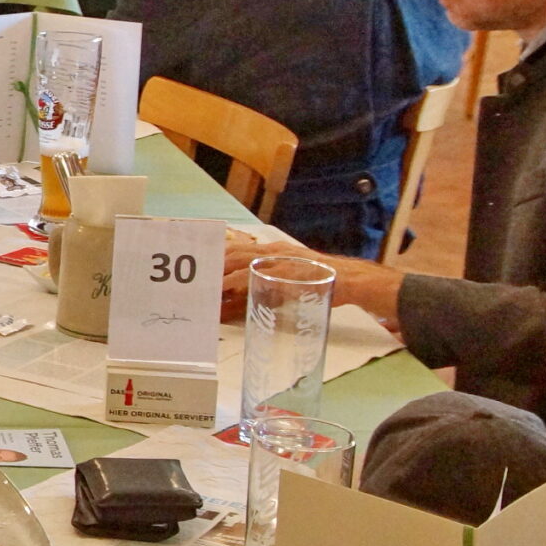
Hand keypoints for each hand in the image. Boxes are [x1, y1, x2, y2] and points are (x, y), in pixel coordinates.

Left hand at [218, 240, 403, 327]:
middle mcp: (274, 251)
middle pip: (234, 251)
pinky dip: (235, 281)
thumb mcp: (292, 278)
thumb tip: (249, 296)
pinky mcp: (283, 272)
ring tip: (202, 282)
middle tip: (194, 275)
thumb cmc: (322, 281)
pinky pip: (253, 275)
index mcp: (275, 250)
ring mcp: (278, 260)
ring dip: (219, 271)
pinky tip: (224, 287)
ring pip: (239, 260)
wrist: (350, 280)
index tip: (202, 264)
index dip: (220, 255)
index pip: (240, 249)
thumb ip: (271, 283)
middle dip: (213, 262)